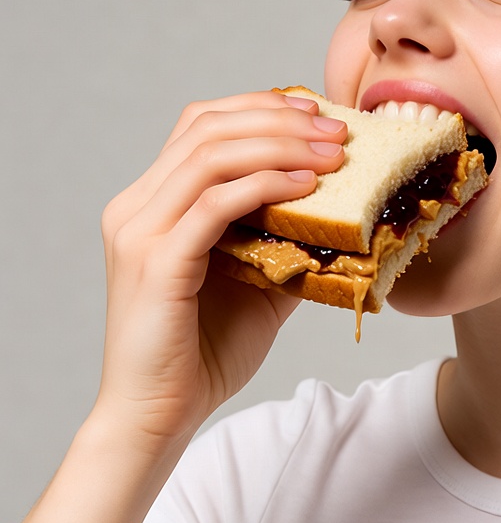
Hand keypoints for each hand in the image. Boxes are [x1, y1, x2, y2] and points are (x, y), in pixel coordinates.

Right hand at [96, 90, 346, 450]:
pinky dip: (265, 184)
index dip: (259, 106)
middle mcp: (137, 207)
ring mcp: (140, 231)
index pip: (201, 125)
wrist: (159, 415)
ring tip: (333, 153)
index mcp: (153, 203)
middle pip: (208, 127)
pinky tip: (307, 186)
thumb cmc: (205, 350)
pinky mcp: (156, 261)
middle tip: (337, 130)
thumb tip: (342, 210)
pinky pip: (214, 203)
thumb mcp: (258, 281)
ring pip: (211, 154)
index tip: (316, 111)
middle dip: (280, 119)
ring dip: (281, 144)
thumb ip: (284, 238)